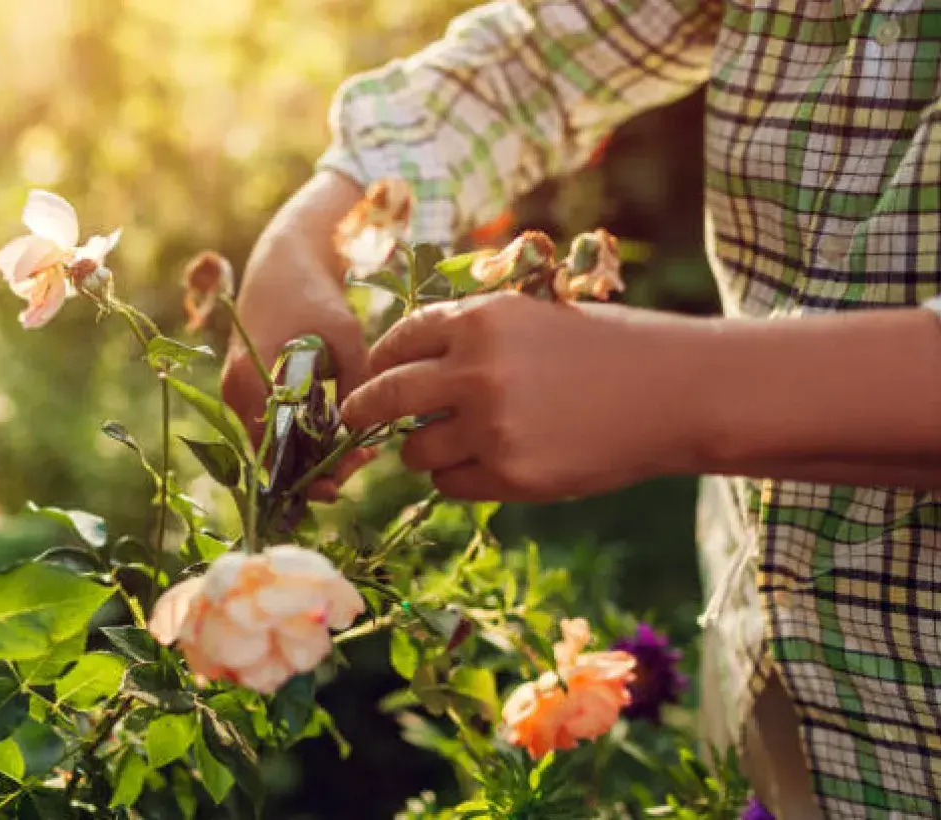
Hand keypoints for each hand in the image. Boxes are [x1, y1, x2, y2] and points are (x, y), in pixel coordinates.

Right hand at [221, 171, 377, 499]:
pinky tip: (340, 432)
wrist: (284, 262)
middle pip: (273, 457)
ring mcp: (238, 394)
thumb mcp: (344, 335)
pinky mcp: (249, 391)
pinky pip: (275, 428)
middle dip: (318, 468)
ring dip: (313, 454)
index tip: (355, 464)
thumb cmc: (313, 293)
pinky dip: (305, 436)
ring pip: (275, 446)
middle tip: (363, 460)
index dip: (316, 470)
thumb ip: (354, 382)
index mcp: (248, 381)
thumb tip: (362, 432)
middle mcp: (235, 394)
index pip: (277, 452)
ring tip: (359, 448)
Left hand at [340, 293, 697, 501]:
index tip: (372, 377)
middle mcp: (475, 371)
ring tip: (455, 443)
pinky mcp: (512, 474)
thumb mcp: (532, 317)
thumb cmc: (606, 348)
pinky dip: (458, 477)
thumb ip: (470, 336)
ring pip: (415, 450)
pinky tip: (490, 463)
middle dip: (361, 412)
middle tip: (353, 421)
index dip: (380, 363)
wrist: (677, 391)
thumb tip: (402, 365)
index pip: (396, 342)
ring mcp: (491, 426)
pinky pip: (450, 484)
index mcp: (478, 320)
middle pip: (382, 398)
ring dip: (422, 450)